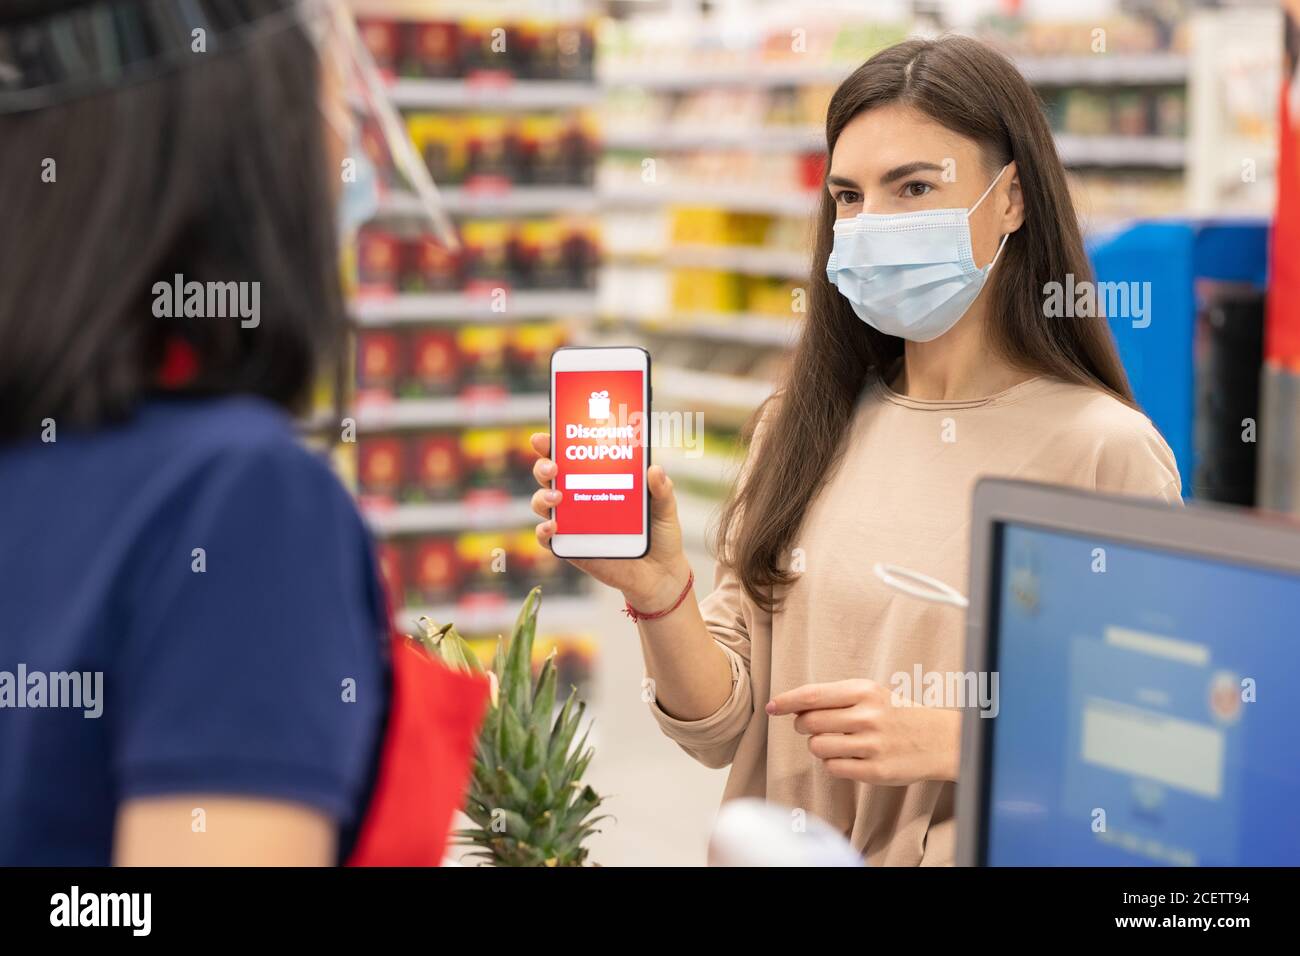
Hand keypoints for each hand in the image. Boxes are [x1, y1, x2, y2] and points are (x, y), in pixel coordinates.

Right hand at [529, 432, 689, 610]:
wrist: (660, 574)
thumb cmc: (660, 534)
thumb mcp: (665, 507)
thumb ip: (662, 489)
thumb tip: (654, 469)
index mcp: (600, 479)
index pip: (571, 456)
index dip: (554, 444)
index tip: (547, 436)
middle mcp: (581, 498)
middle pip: (550, 475)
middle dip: (543, 466)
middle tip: (553, 467)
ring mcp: (573, 522)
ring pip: (543, 503)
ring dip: (542, 496)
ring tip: (557, 497)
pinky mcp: (572, 547)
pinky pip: (547, 538)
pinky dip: (543, 530)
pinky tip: (553, 525)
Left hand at [766, 679, 960, 785]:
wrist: (941, 740)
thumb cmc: (898, 714)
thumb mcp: (872, 694)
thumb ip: (836, 698)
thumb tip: (793, 708)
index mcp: (864, 691)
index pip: (812, 695)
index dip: (786, 701)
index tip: (772, 707)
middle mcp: (867, 716)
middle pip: (809, 723)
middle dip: (803, 726)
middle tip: (812, 726)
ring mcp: (872, 745)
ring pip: (817, 747)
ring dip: (819, 746)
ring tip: (837, 742)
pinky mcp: (875, 771)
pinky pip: (833, 769)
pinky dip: (833, 764)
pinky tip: (849, 757)